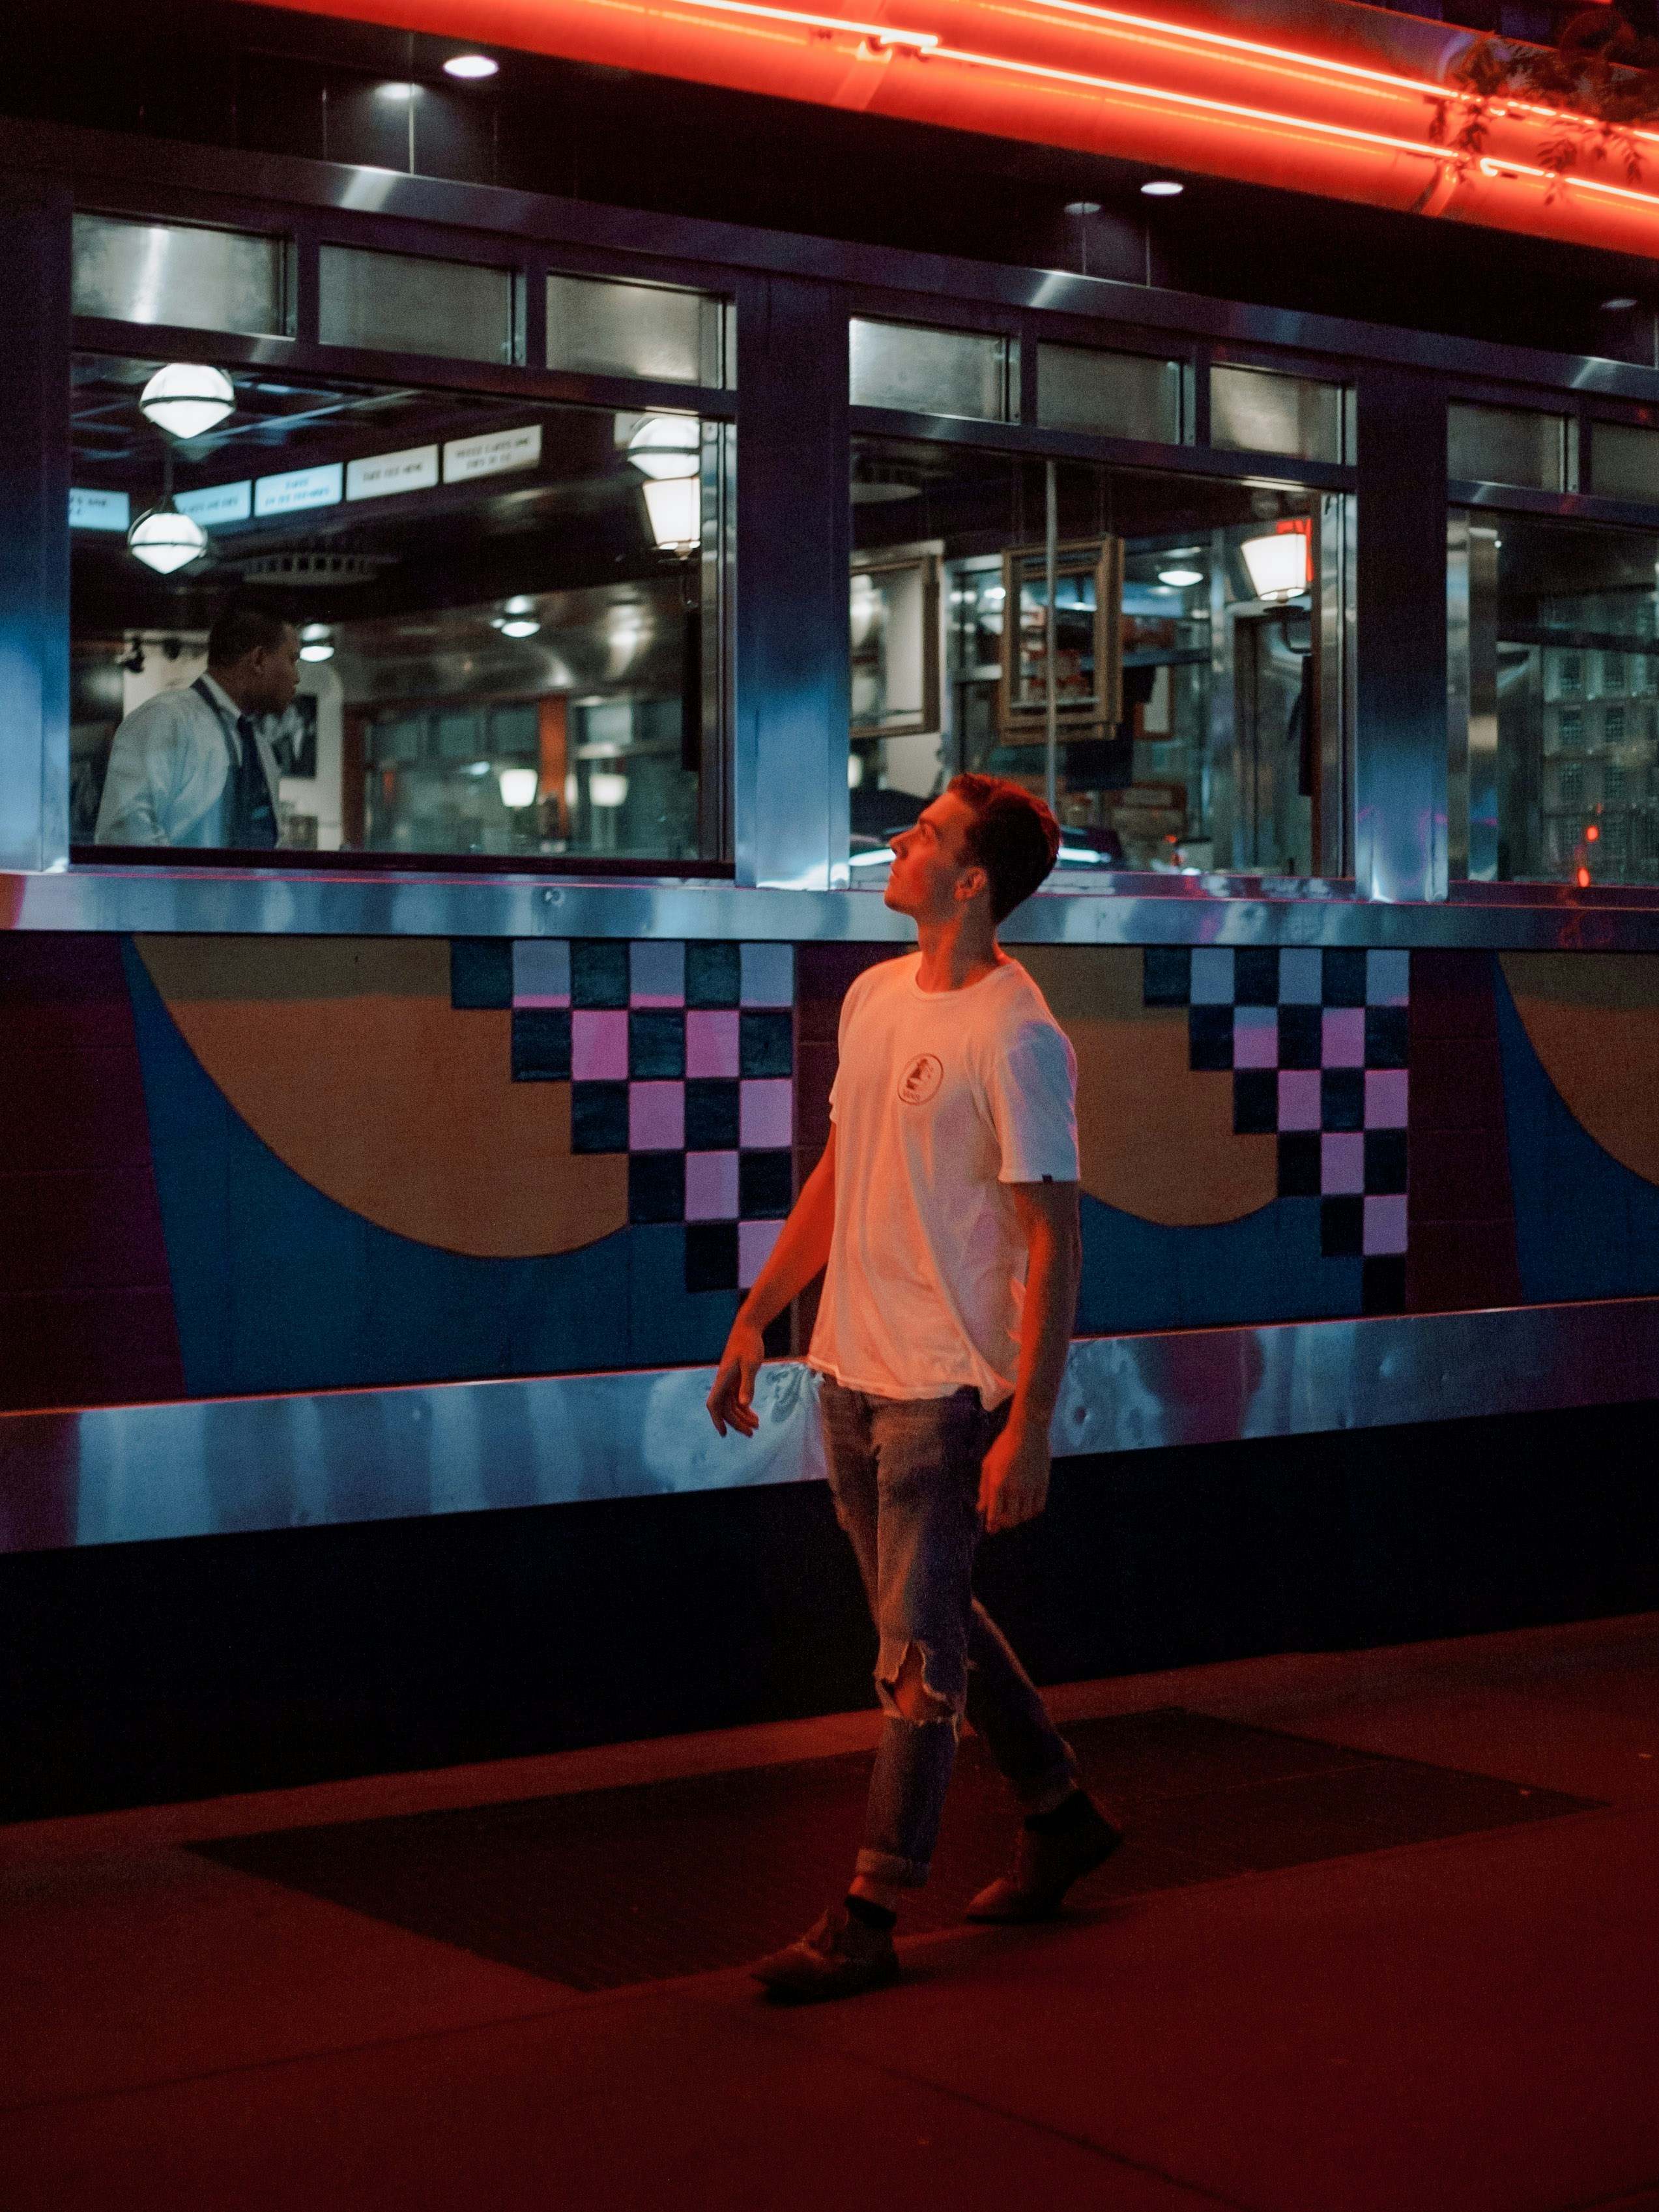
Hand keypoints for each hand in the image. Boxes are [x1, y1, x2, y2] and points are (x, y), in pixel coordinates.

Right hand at [707, 1316, 765, 1437]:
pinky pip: (737, 1398)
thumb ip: (747, 1385)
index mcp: (723, 1379)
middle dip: (737, 1423)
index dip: (717, 1420)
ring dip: (742, 1417)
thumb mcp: (751, 1364)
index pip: (714, 1404)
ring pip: (732, 1405)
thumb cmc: (748, 1344)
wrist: (748, 1328)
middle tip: (751, 1433)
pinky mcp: (736, 1378)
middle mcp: (723, 1382)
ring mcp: (729, 1381)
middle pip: (726, 1409)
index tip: (724, 1434)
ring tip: (756, 1426)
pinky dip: (745, 1407)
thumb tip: (743, 1405)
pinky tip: (753, 1414)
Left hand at [978, 1419, 1050, 1533]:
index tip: (991, 1529)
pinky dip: (1032, 1511)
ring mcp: (1030, 1487)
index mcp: (998, 1483)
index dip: (992, 1525)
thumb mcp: (988, 1465)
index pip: (994, 1514)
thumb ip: (984, 1489)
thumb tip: (981, 1508)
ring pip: (1025, 1516)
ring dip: (1019, 1517)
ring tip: (1015, 1511)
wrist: (1028, 1432)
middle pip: (1011, 1519)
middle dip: (1005, 1523)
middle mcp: (1014, 1489)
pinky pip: (1039, 1507)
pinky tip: (1027, 1505)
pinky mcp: (1043, 1484)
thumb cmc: (1004, 1446)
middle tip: (1002, 1520)